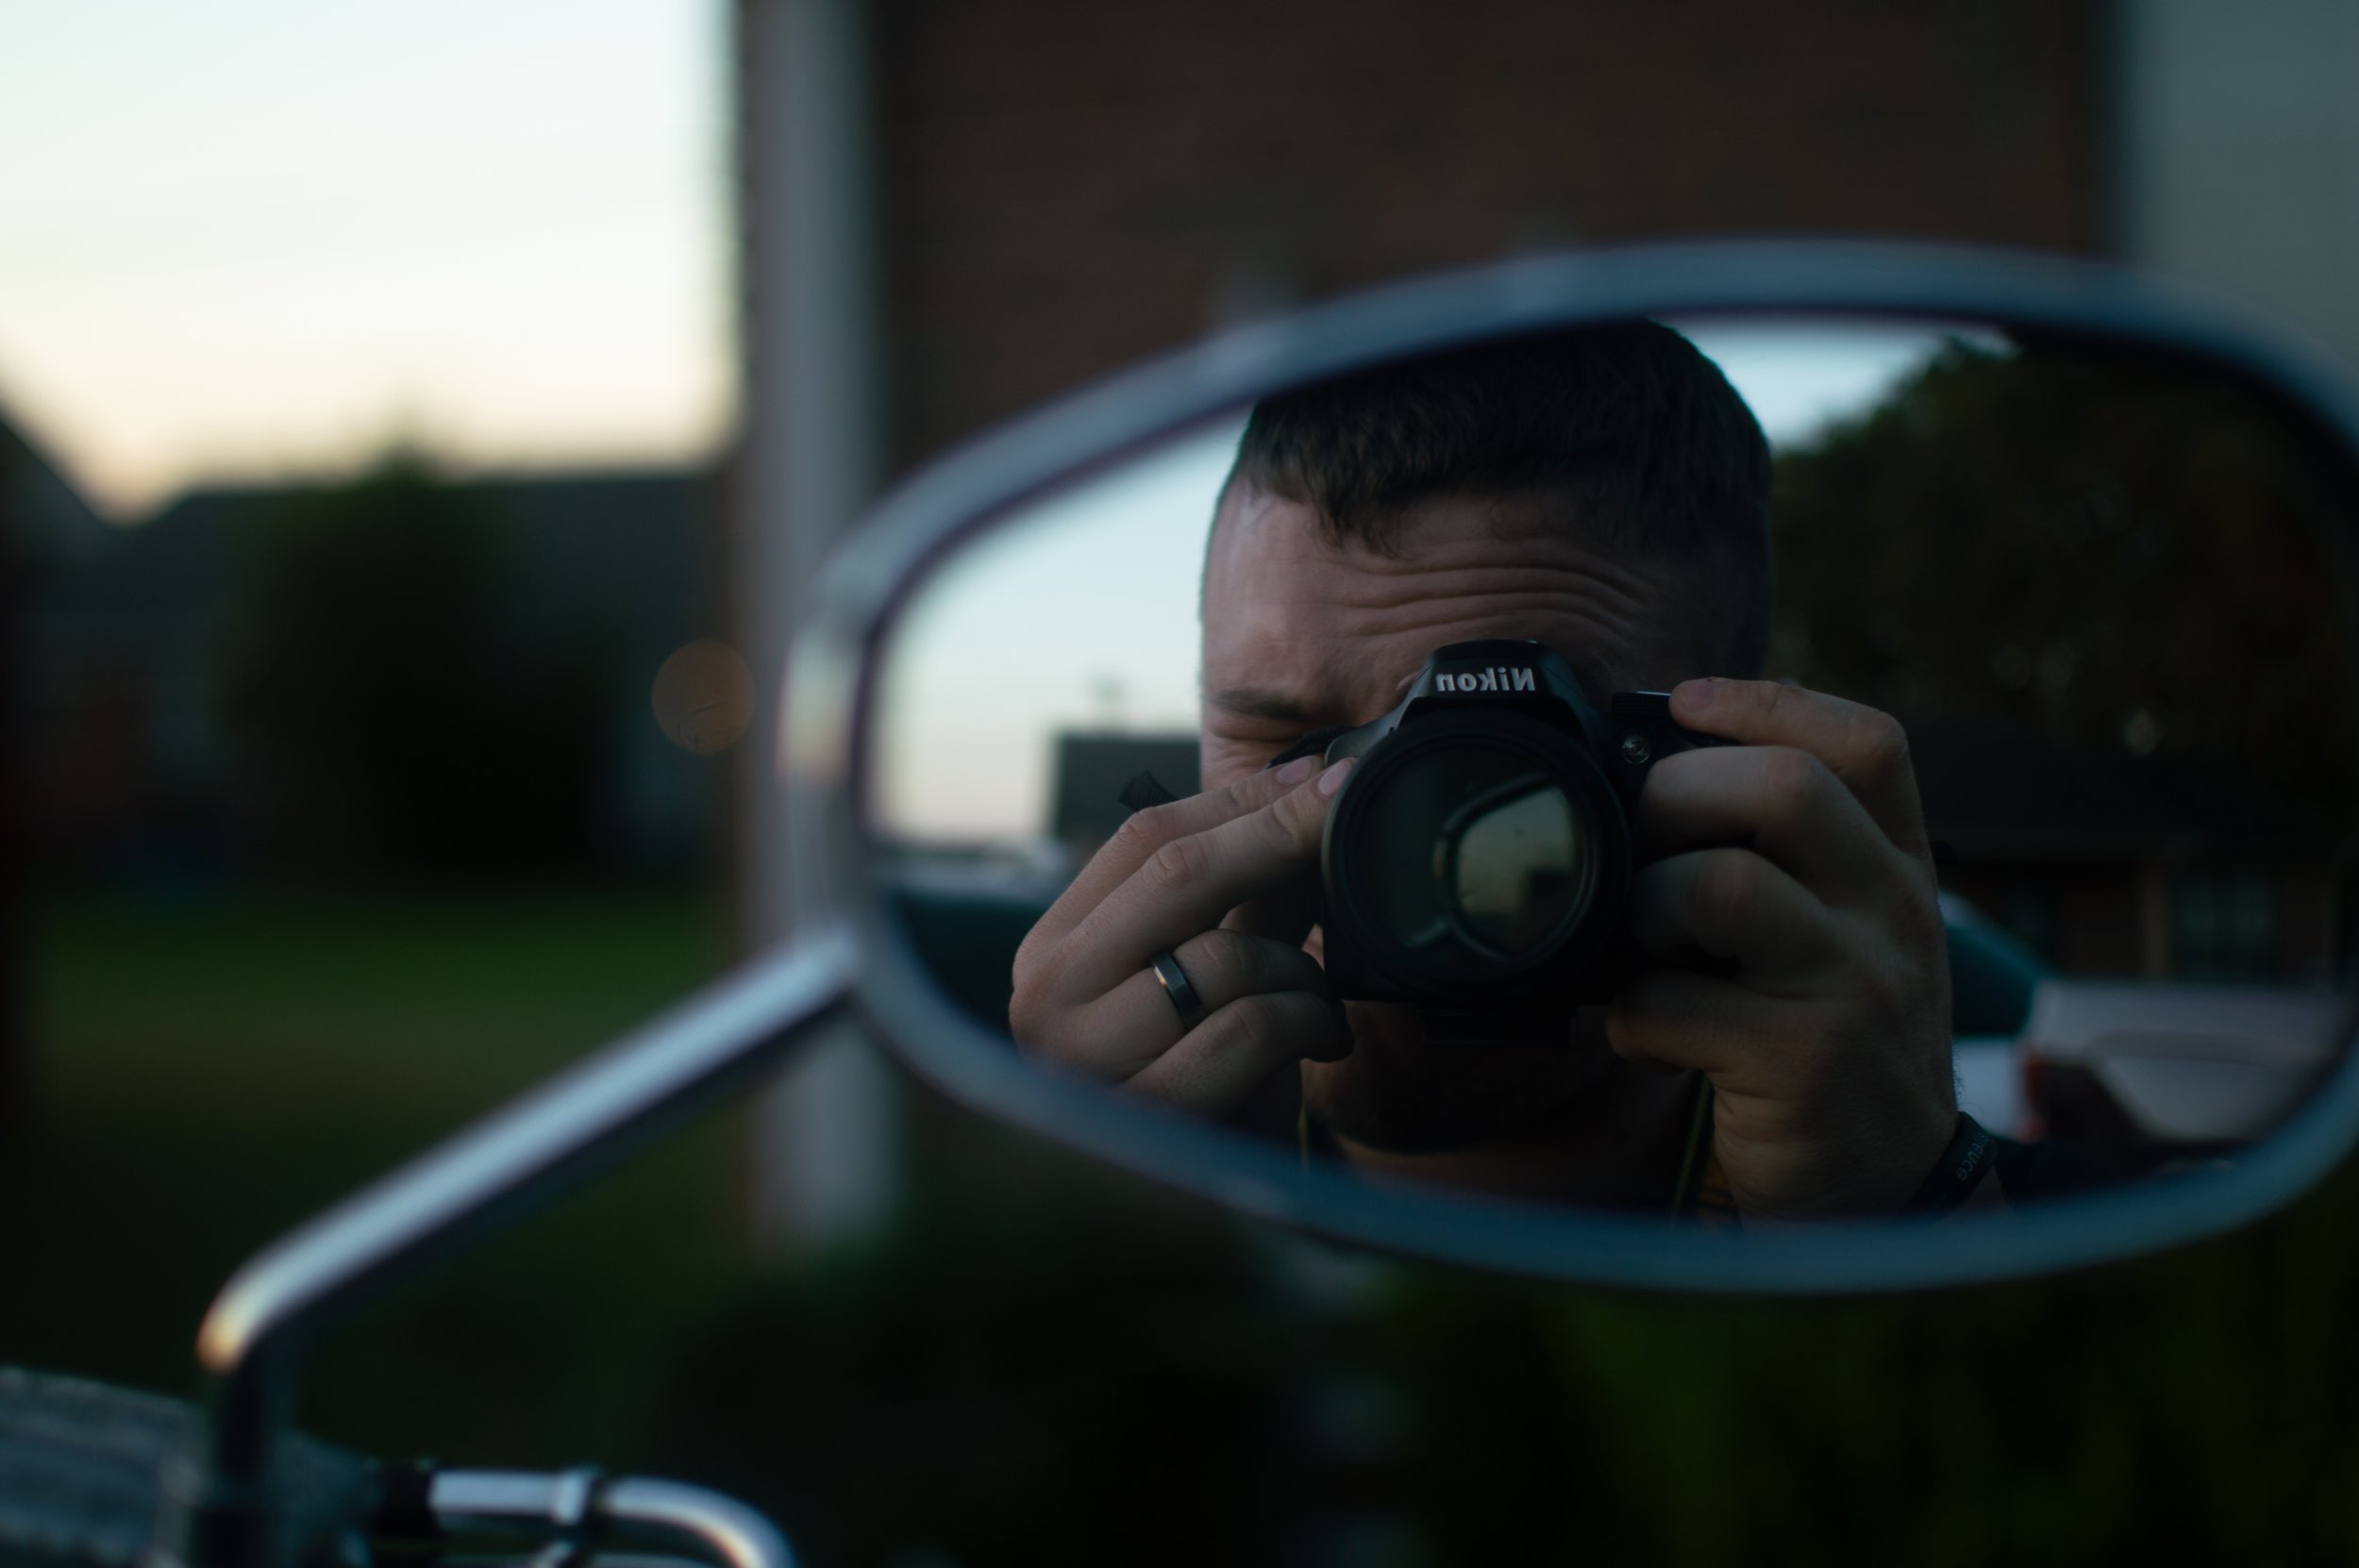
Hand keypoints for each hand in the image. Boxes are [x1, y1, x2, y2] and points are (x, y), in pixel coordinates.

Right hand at [1010, 755, 1355, 1127]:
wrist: (1210, 1223)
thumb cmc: (1214, 1085)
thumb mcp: (1219, 977)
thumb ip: (1250, 893)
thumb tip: (1312, 784)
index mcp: (1051, 953)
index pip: (1142, 838)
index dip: (1241, 798)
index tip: (1320, 773)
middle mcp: (1045, 1002)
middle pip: (1176, 871)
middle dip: (1280, 831)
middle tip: (1349, 809)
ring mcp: (1086, 1065)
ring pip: (1224, 955)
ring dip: (1301, 966)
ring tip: (1320, 998)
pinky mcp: (1146, 1119)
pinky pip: (1250, 1029)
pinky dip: (1310, 1022)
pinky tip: (1325, 1040)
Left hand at [1606, 678, 1955, 1219]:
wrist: (1888, 1197)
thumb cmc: (1832, 1047)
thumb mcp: (1841, 941)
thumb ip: (1784, 865)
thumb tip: (1648, 782)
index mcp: (1898, 872)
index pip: (1869, 744)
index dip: (1770, 702)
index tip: (1683, 699)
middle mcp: (1891, 916)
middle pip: (1788, 789)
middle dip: (1677, 794)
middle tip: (1636, 842)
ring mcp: (1854, 988)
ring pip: (1723, 884)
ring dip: (1644, 904)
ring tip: (1637, 947)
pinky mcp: (1802, 1063)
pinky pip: (1673, 1002)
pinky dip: (1630, 1015)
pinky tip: (1642, 1036)